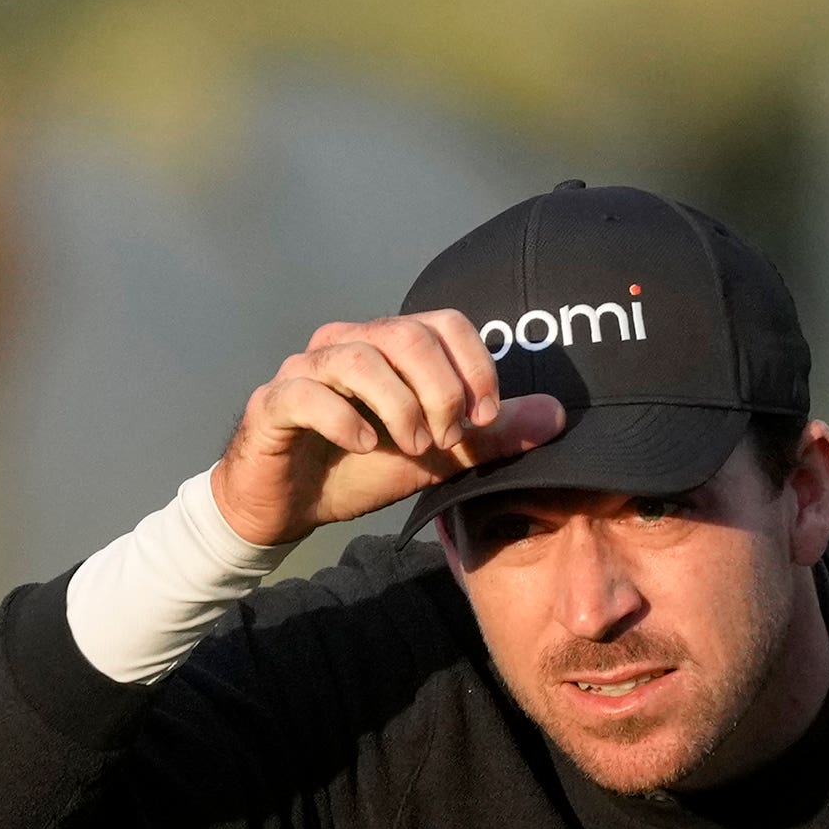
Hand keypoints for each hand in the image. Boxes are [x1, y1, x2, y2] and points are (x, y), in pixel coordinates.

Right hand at [208, 311, 567, 546]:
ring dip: (400, 408)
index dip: (475, 364)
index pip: (443, 323)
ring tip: (412, 447)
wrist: (290, 504)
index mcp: (389, 346)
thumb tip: (556, 415)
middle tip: (448, 439)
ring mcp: (305, 369)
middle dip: (441, 391)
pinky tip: (365, 447)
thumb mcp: (437, 457)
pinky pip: (308, 394)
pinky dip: (345, 420)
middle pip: (405, 336)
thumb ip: (490, 436)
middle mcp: (347, 343)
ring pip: (359, 360)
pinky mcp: (273, 403)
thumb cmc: (361, 469)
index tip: (485, 416)